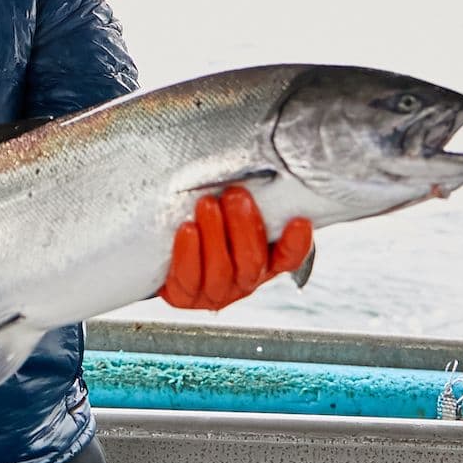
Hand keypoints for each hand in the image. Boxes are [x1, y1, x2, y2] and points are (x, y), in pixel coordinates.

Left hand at [159, 186, 313, 309]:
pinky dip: (188, 253)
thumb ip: (245, 197)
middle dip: (244, 226)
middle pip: (252, 261)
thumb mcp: (228, 208)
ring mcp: (216, 292)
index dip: (296, 244)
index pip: (289, 258)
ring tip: (206, 204)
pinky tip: (187, 230)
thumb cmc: (204, 220)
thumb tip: (253, 166)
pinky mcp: (185, 296)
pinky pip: (188, 278)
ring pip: (222, 270)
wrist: (163, 249)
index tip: (299, 221)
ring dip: (215, 235)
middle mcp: (244, 279)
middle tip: (234, 195)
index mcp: (264, 261)